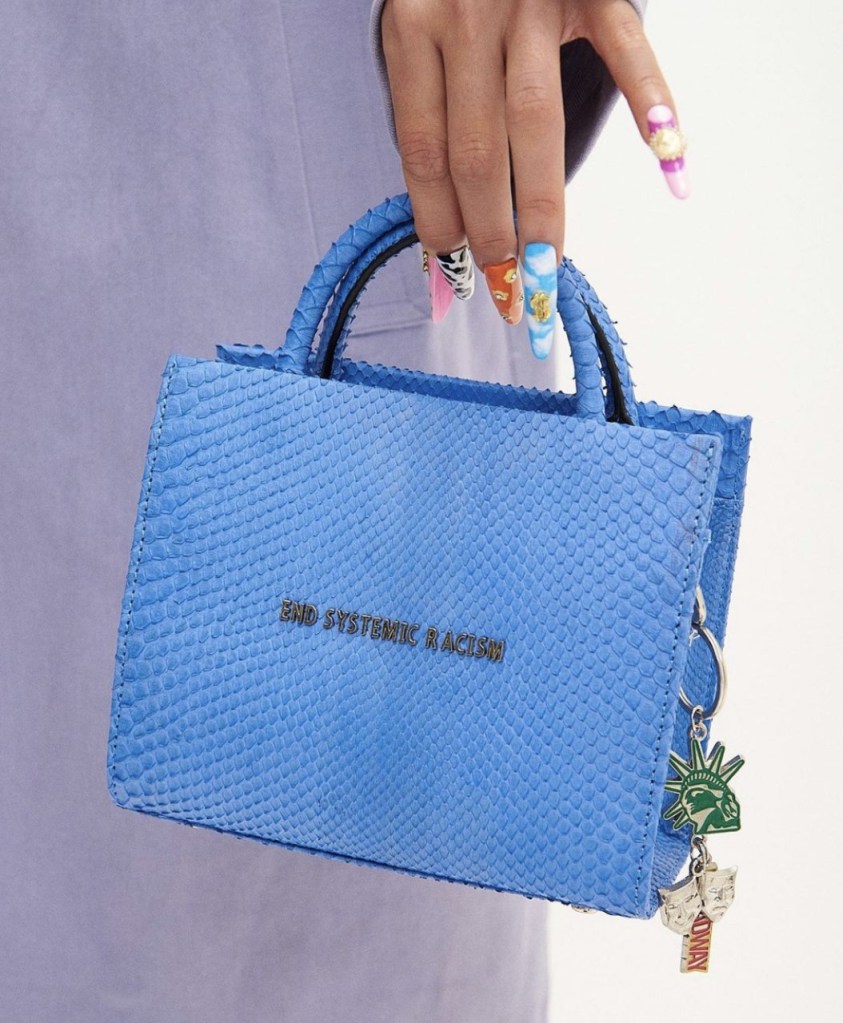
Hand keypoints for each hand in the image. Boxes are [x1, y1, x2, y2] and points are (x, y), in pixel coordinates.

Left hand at [381, 0, 685, 356]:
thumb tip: (442, 215)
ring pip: (534, 122)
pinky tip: (670, 162)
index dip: (437, 220)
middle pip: (477, 149)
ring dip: (542, 207)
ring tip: (546, 268)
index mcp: (412, 28)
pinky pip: (625, 51)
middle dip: (489, 231)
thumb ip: (429, 102)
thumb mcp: (419, 25)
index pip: (423, 150)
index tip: (451, 274)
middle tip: (504, 288)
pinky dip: (651, 103)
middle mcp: (466, 15)